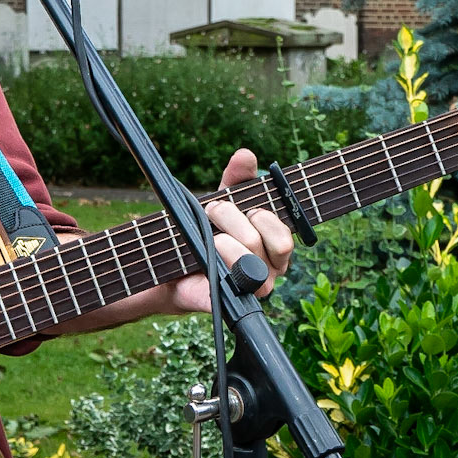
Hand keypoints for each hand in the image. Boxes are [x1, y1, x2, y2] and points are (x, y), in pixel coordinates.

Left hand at [164, 147, 293, 313]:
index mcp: (275, 245)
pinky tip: (205, 257)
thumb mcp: (222, 198)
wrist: (173, 264)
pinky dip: (219, 265)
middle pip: (263, 241)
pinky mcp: (231, 301)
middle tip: (212, 211)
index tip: (245, 206)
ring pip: (249, 259)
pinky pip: (233, 285)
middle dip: (232, 219)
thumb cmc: (206, 230)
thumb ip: (237, 178)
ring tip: (207, 236)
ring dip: (223, 240)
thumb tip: (245, 155)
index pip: (284, 234)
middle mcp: (271, 269)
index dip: (263, 216)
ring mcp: (253, 289)